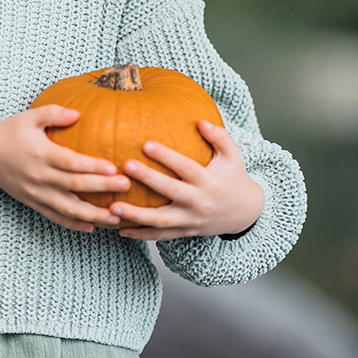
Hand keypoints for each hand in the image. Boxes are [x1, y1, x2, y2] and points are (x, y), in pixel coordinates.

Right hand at [0, 106, 130, 231]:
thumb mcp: (30, 116)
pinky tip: (92, 227)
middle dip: (102, 188)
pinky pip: (55, 217)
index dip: (93, 166)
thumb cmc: (10, 132)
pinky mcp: (32, 203)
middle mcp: (39, 176)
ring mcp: (36, 193)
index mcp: (41, 153)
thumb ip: (54, 113)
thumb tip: (79, 114)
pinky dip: (73, 224)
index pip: (71, 162)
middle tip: (126, 187)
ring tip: (116, 216)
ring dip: (93, 214)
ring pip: (68, 208)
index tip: (114, 168)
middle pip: (75, 185)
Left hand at [109, 119, 264, 240]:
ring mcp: (191, 220)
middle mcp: (199, 202)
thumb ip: (219, 137)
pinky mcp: (185, 232)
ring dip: (136, 215)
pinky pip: (160, 236)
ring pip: (161, 221)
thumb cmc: (234, 178)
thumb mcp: (233, 156)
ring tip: (113, 206)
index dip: (167, 156)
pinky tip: (119, 228)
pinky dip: (140, 234)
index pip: (186, 167)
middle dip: (148, 179)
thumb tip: (201, 121)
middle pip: (171, 191)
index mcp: (209, 181)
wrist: (245, 213)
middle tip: (125, 166)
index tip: (146, 143)